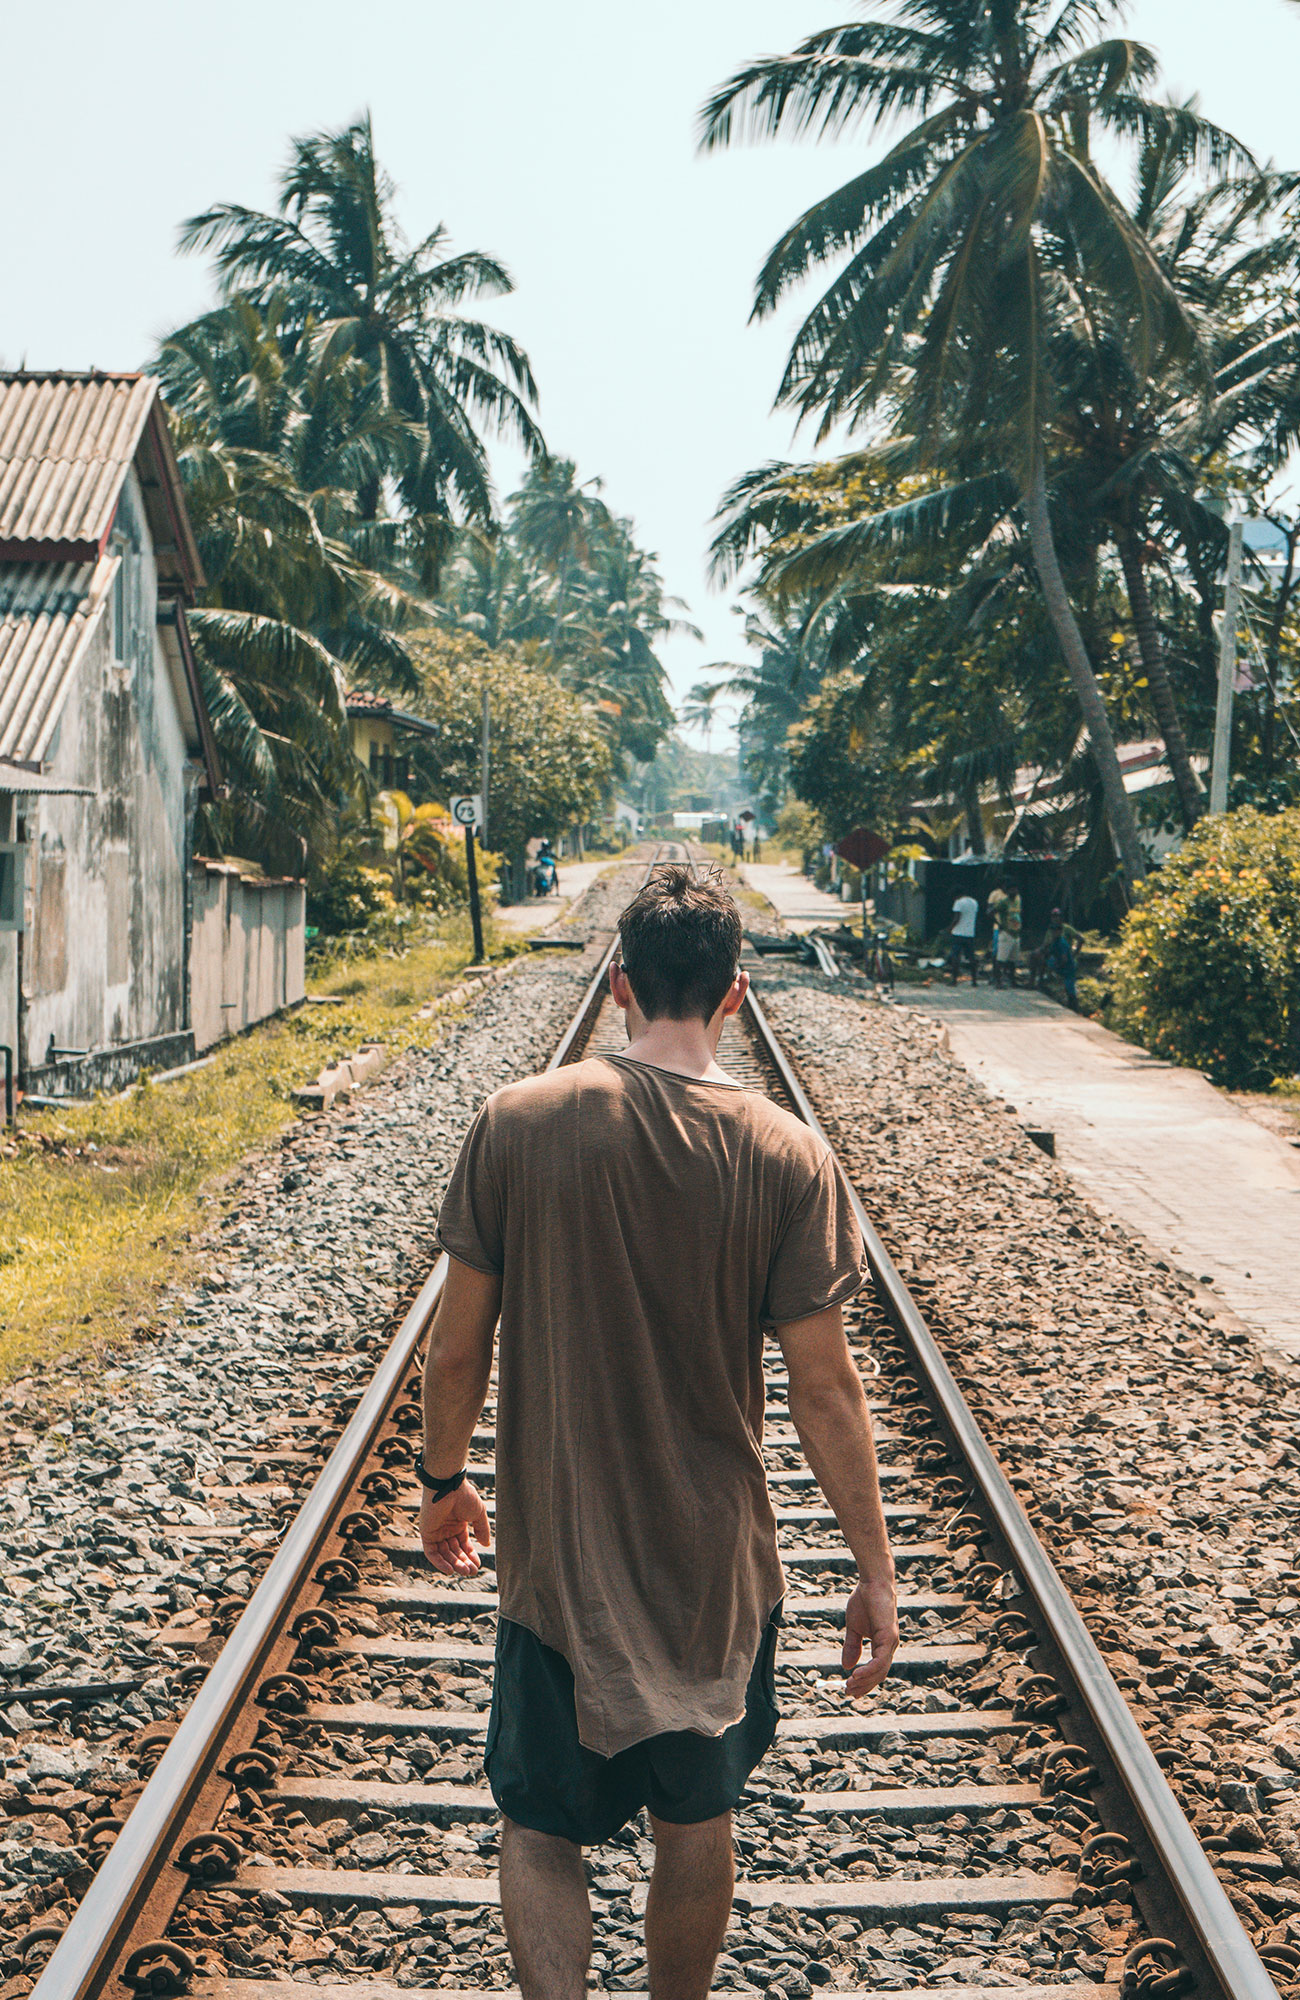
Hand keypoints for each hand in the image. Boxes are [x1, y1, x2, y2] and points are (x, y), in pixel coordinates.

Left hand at [420, 1479, 490, 1576]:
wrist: (449, 1487)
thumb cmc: (464, 1496)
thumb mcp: (478, 1513)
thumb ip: (482, 1529)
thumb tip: (485, 1545)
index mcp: (458, 1524)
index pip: (463, 1545)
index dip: (470, 1556)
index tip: (478, 1565)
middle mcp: (446, 1529)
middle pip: (454, 1551)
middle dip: (463, 1562)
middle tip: (472, 1572)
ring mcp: (436, 1532)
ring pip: (444, 1554)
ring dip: (454, 1564)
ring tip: (465, 1571)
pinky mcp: (426, 1533)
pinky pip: (432, 1552)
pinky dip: (440, 1562)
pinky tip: (450, 1570)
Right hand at [842, 1574, 897, 1696]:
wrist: (872, 1582)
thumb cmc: (864, 1601)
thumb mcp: (854, 1628)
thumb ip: (852, 1646)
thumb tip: (846, 1666)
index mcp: (883, 1645)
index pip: (876, 1670)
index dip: (864, 1682)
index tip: (850, 1690)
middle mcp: (890, 1646)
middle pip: (879, 1674)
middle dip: (864, 1685)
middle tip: (848, 1692)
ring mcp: (891, 1641)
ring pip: (880, 1670)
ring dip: (865, 1681)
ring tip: (850, 1686)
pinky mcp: (888, 1635)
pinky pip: (880, 1660)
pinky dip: (869, 1669)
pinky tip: (856, 1674)